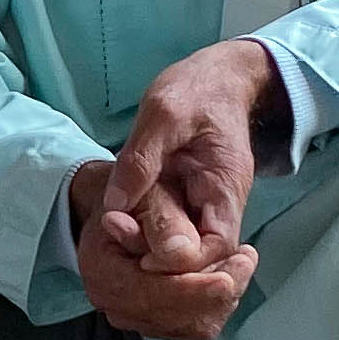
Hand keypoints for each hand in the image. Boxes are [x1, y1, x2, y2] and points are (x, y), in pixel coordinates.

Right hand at [69, 160, 256, 339]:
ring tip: (239, 262)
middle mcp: (111, 301)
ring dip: (222, 298)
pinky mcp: (155, 320)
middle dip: (217, 294)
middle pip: (177, 319)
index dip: (194, 290)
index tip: (230, 277)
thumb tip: (181, 253)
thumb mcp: (146, 191)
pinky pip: (197, 326)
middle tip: (245, 259)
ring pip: (193, 327)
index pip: (151, 295)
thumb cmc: (134, 190)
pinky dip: (218, 303)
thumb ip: (161, 222)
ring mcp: (133, 315)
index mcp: (101, 269)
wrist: (120, 200)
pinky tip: (226, 273)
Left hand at [98, 39, 279, 274]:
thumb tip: (116, 207)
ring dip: (148, 247)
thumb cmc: (196, 90)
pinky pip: (171, 229)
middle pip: (199, 258)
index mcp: (225, 187)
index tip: (142, 253)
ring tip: (113, 226)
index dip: (181, 262)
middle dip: (158, 259)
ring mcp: (203, 205)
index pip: (216, 249)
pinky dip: (146, 232)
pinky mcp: (187, 200)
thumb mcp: (163, 113)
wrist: (215, 78)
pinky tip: (119, 220)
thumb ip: (141, 159)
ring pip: (183, 247)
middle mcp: (219, 206)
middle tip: (115, 231)